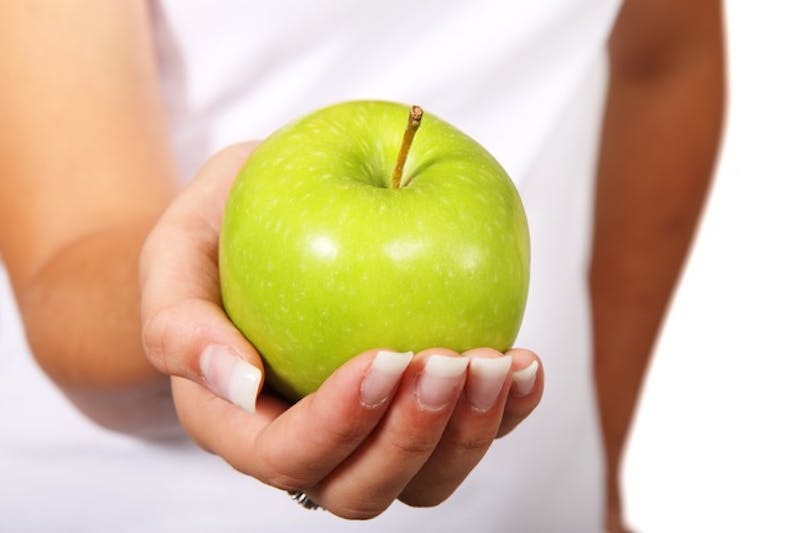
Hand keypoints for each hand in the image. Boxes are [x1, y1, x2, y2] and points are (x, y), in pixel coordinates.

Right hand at [139, 143, 543, 518]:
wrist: (261, 223)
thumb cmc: (212, 235)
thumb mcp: (175, 252)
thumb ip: (179, 321)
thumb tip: (238, 385)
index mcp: (238, 422)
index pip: (286, 457)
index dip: (339, 425)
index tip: (384, 358)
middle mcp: (307, 441)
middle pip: (361, 488)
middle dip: (412, 437)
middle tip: (446, 360)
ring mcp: (368, 430)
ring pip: (423, 479)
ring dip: (468, 434)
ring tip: (497, 364)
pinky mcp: (417, 405)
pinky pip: (466, 434)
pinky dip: (506, 413)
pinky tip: (524, 365)